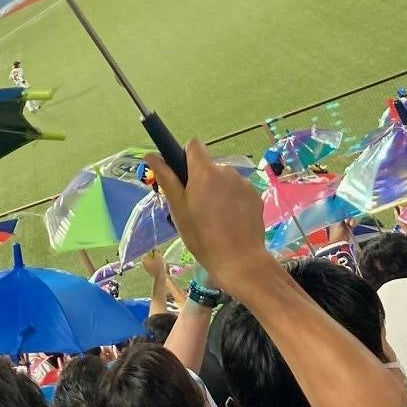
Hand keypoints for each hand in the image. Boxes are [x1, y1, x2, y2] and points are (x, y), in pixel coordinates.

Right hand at [145, 139, 274, 295]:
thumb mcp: (178, 210)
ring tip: (214, 218)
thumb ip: (166, 179)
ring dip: (217, 190)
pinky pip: (238, 190)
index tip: (182, 176)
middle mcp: (226, 171)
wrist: (240, 261)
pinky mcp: (255, 196)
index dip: (185, 156)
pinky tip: (230, 222)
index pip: (194, 145)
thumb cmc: (202, 237)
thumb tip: (151, 155)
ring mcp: (244, 183)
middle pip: (208, 166)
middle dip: (200, 180)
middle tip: (195, 207)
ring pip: (224, 179)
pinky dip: (232, 200)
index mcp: (204, 172)